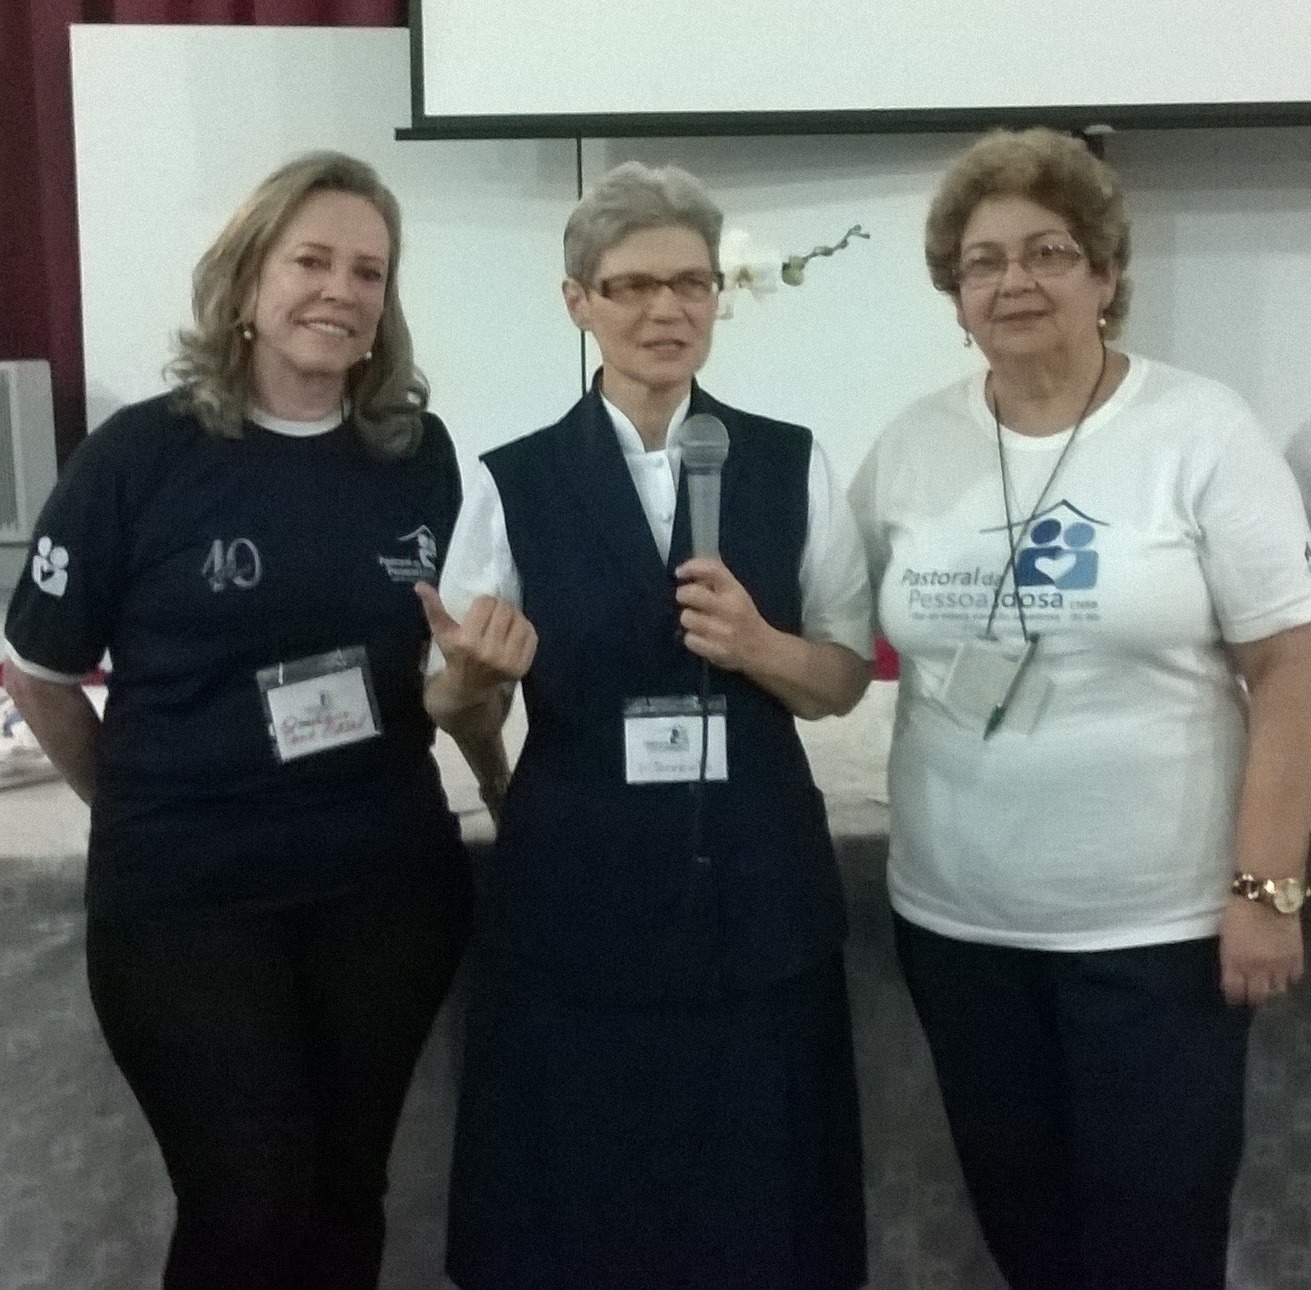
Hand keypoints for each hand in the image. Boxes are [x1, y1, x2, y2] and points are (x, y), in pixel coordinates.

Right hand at [415, 583, 536, 694]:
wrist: (468, 690)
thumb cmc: (454, 656)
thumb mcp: (442, 634)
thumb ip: (434, 609)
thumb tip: (420, 585)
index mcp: (466, 642)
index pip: (486, 604)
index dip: (484, 602)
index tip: (480, 608)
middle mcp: (488, 652)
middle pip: (504, 610)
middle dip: (499, 607)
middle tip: (494, 612)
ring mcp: (508, 661)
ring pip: (520, 620)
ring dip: (514, 616)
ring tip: (505, 620)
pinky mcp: (522, 667)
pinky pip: (531, 636)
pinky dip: (525, 629)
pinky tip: (514, 631)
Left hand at [674, 556, 771, 672]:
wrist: (761, 648)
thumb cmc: (743, 616)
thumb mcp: (736, 593)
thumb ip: (714, 581)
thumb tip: (688, 575)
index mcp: (735, 591)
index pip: (711, 569)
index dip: (691, 567)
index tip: (679, 573)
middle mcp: (730, 609)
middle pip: (692, 594)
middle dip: (682, 594)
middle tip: (685, 599)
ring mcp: (723, 632)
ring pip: (687, 617)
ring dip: (688, 619)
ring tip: (698, 622)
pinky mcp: (716, 651)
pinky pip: (689, 640)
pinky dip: (692, 638)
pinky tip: (702, 638)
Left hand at [1219, 897, 1303, 1006]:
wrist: (1267, 898)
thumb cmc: (1238, 911)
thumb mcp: (1225, 937)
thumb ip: (1230, 958)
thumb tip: (1233, 974)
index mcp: (1235, 962)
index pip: (1234, 991)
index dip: (1233, 998)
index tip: (1233, 999)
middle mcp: (1257, 969)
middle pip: (1257, 996)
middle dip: (1252, 999)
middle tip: (1251, 997)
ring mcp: (1279, 966)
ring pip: (1277, 992)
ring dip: (1271, 991)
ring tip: (1268, 987)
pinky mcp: (1296, 959)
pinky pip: (1293, 979)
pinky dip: (1288, 979)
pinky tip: (1283, 975)